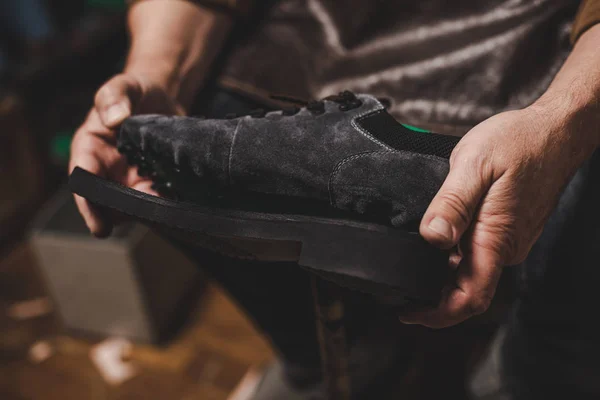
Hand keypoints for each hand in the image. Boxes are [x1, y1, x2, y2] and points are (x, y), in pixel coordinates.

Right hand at [69, 73, 183, 236]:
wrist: (164, 97)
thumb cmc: (136, 90)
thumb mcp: (124, 86)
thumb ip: (115, 97)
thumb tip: (114, 119)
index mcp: (90, 150)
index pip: (83, 181)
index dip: (89, 206)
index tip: (100, 227)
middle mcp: (108, 171)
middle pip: (109, 203)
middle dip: (126, 214)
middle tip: (147, 217)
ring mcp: (132, 180)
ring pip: (136, 206)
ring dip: (150, 211)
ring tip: (169, 210)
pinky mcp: (155, 183)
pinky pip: (159, 200)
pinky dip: (168, 204)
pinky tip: (182, 204)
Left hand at [401, 102, 596, 327]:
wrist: (555, 131)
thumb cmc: (519, 142)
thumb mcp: (475, 164)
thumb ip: (452, 203)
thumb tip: (431, 237)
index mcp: (496, 238)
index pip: (470, 297)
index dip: (437, 314)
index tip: (408, 313)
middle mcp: (505, 247)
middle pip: (466, 288)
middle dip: (432, 296)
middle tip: (397, 288)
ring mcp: (508, 239)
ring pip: (471, 270)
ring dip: (441, 275)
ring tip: (409, 263)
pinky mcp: (508, 229)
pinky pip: (478, 253)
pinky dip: (453, 256)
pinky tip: (435, 240)